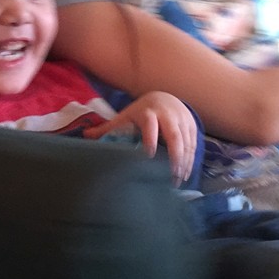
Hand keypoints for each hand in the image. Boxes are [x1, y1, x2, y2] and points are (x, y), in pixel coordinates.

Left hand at [84, 91, 198, 184]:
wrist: (164, 98)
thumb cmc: (140, 112)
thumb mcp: (124, 117)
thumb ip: (107, 128)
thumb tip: (84, 136)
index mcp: (148, 113)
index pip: (150, 125)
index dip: (150, 139)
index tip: (148, 156)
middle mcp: (168, 115)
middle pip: (174, 136)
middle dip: (174, 157)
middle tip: (170, 177)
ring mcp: (182, 120)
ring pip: (186, 142)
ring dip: (184, 163)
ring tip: (177, 180)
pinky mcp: (192, 126)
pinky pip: (194, 144)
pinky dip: (190, 160)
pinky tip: (185, 174)